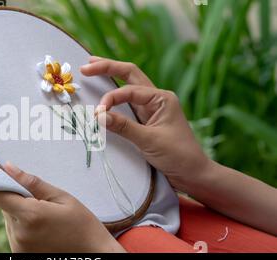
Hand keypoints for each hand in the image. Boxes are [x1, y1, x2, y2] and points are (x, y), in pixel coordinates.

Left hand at [0, 162, 125, 252]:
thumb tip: (8, 167)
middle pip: (4, 208)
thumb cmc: (82, 224)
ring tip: (45, 220)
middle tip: (41, 203)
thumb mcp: (61, 197)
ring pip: (9, 221)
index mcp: (30, 215)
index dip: (1, 186)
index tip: (14, 183)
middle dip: (18, 201)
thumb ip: (32, 182)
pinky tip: (44, 231)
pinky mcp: (20, 256)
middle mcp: (19, 234)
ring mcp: (19, 247)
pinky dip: (24, 229)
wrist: (93, 254)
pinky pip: (14, 235)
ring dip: (21, 216)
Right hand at [80, 56, 210, 192]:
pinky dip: (114, 94)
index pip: (130, 91)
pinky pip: (128, 101)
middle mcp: (157, 98)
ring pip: (129, 84)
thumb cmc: (178, 155)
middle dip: (108, 68)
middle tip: (86, 67)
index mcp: (162, 98)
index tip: (98, 114)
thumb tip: (99, 116)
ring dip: (111, 75)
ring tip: (92, 68)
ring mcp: (151, 107)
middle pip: (130, 74)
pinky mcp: (146, 119)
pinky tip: (103, 89)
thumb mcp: (150, 141)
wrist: (193, 173)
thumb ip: (125, 127)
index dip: (111, 99)